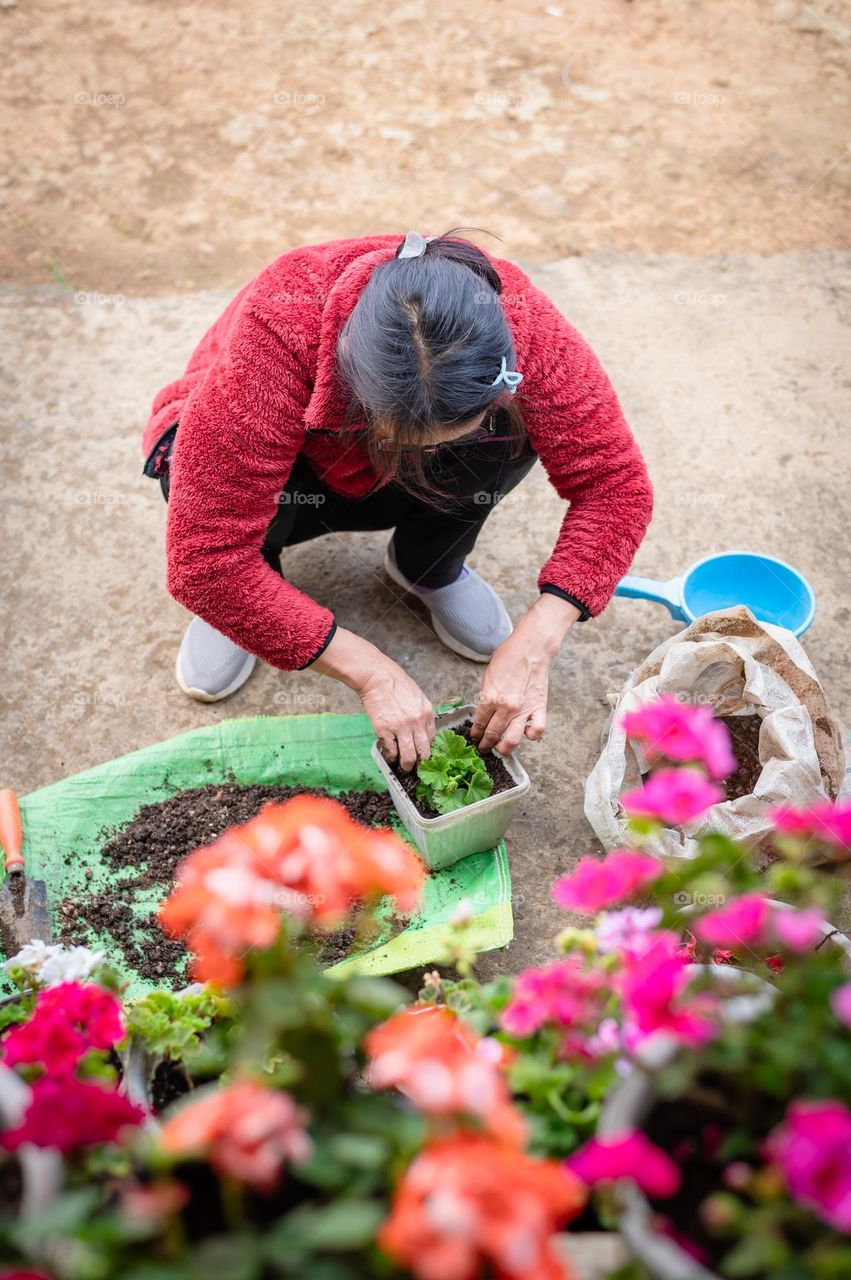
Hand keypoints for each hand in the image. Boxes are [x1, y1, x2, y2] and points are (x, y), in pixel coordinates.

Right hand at [308, 627, 434, 770]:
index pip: (432, 738)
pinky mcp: (385, 730)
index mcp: (427, 712)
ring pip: (409, 756)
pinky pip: (391, 751)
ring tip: (404, 767)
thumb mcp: (417, 696)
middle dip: (421, 763)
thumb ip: (421, 713)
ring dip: (407, 765)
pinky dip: (391, 756)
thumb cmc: (395, 683)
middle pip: (423, 751)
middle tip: (418, 768)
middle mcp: (417, 722)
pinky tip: (390, 756)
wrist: (377, 677)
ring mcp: (401, 728)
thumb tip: (421, 729)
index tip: (424, 753)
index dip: (427, 748)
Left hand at [471, 594, 580, 754]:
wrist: (530, 649)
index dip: (476, 733)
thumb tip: (485, 712)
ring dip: (504, 748)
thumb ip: (486, 696)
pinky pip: (536, 731)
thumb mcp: (488, 676)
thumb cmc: (508, 658)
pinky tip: (525, 733)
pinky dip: (531, 736)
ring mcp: (523, 710)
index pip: (480, 723)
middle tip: (484, 747)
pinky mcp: (539, 708)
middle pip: (493, 735)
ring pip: (512, 740)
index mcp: (490, 698)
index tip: (475, 737)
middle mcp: (506, 708)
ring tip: (500, 748)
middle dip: (485, 744)